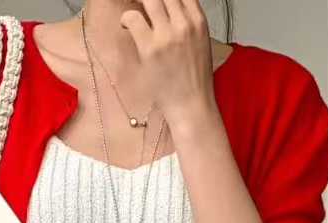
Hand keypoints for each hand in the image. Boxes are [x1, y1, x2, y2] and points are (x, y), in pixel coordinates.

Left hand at [119, 0, 216, 127]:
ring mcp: (167, 35)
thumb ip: (188, 22)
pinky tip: (127, 27)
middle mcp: (184, 24)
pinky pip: (133, 19)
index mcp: (198, 21)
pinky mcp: (151, 49)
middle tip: (142, 2)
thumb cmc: (194, 80)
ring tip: (133, 10)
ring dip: (137, 1)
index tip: (156, 0)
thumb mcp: (200, 43)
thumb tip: (171, 9)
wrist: (192, 107)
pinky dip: (127, 19)